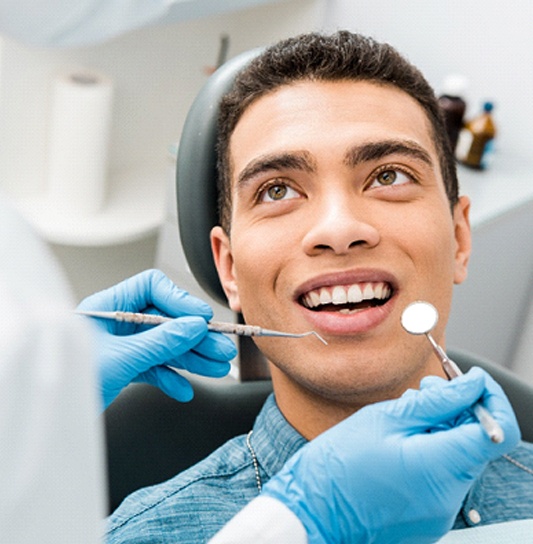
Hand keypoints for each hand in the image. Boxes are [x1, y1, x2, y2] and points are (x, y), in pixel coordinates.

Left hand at [77, 269, 236, 408]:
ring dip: (190, 358)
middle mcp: (116, 323)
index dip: (179, 301)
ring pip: (164, 345)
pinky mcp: (123, 367)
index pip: (152, 288)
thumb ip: (160, 342)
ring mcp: (121, 346)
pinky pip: (154, 367)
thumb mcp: (121, 358)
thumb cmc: (68, 382)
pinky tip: (183, 389)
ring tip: (215, 367)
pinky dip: (170, 378)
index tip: (201, 318)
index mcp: (108, 307)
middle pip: (165, 320)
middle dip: (194, 337)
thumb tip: (193, 327)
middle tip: (219, 348)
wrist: (51, 419)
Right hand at [262, 368, 520, 543]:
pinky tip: (401, 439)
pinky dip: (432, 450)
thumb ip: (436, 402)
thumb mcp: (384, 419)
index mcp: (439, 468)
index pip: (498, 431)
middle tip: (425, 389)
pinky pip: (443, 475)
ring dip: (442, 428)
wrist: (311, 512)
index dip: (490, 398)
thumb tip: (471, 385)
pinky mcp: (428, 516)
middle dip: (458, 408)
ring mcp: (439, 511)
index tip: (469, 381)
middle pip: (477, 442)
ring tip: (405, 413)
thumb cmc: (337, 465)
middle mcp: (448, 497)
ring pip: (459, 456)